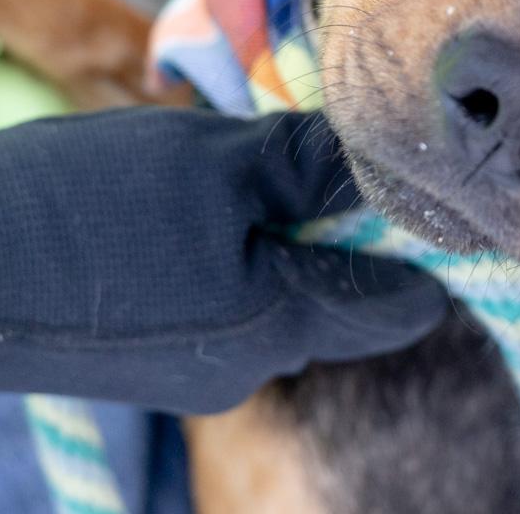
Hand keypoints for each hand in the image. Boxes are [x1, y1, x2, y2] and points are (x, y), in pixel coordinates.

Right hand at [0, 108, 447, 412]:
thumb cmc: (94, 204)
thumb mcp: (222, 160)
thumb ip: (314, 167)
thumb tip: (388, 161)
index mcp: (283, 323)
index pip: (400, 301)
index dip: (424, 240)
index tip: (425, 181)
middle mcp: (254, 363)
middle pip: (345, 292)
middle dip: (348, 223)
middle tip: (324, 152)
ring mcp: (205, 366)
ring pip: (291, 288)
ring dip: (291, 229)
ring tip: (257, 166)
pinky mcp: (165, 352)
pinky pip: (239, 296)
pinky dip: (245, 247)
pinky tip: (210, 202)